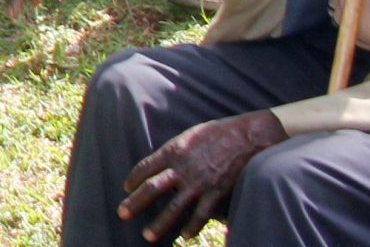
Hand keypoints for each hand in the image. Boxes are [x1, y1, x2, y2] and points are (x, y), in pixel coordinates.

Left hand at [121, 111, 287, 242]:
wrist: (247, 137)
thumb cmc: (217, 133)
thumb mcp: (188, 135)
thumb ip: (174, 151)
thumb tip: (163, 163)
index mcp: (173, 151)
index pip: (145, 167)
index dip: (133, 179)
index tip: (126, 189)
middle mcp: (182, 168)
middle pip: (152, 188)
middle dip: (135, 203)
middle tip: (122, 214)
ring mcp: (199, 182)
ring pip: (174, 208)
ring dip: (159, 223)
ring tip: (147, 235)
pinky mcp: (216, 193)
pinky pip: (201, 215)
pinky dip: (191, 227)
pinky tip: (184, 236)